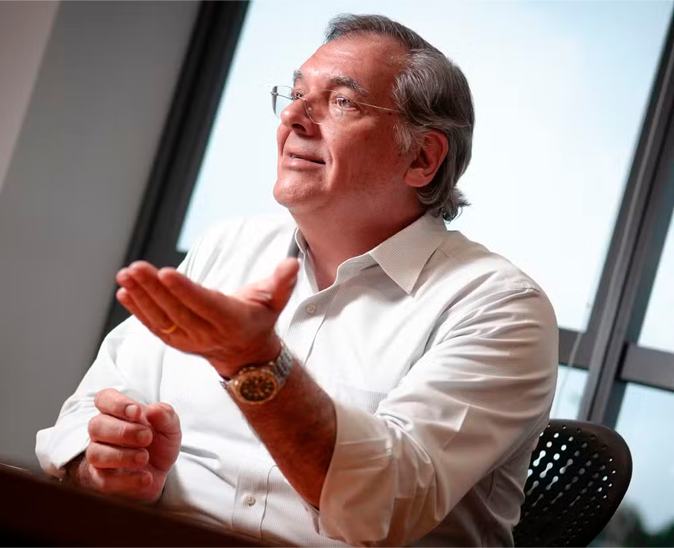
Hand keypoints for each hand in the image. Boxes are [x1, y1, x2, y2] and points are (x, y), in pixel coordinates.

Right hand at [77, 388, 180, 501]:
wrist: (160, 472)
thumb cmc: (159, 443)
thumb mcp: (170, 427)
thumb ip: (165, 415)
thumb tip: (153, 410)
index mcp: (117, 412)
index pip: (104, 398)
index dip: (116, 403)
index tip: (136, 412)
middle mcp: (103, 432)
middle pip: (96, 425)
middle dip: (123, 431)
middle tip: (147, 437)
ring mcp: (99, 455)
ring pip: (96, 453)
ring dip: (122, 456)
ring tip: (144, 457)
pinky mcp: (101, 479)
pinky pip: (104, 480)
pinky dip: (127, 479)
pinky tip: (146, 477)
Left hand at [114, 258, 298, 376]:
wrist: (247, 354)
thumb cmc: (259, 319)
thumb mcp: (275, 300)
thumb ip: (282, 281)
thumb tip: (290, 263)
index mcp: (231, 321)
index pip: (204, 304)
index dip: (184, 290)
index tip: (165, 272)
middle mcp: (208, 334)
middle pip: (177, 310)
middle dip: (154, 289)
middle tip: (136, 267)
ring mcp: (189, 341)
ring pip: (161, 319)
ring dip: (141, 297)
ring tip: (126, 274)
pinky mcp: (176, 342)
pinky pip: (154, 326)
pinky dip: (137, 310)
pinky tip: (125, 291)